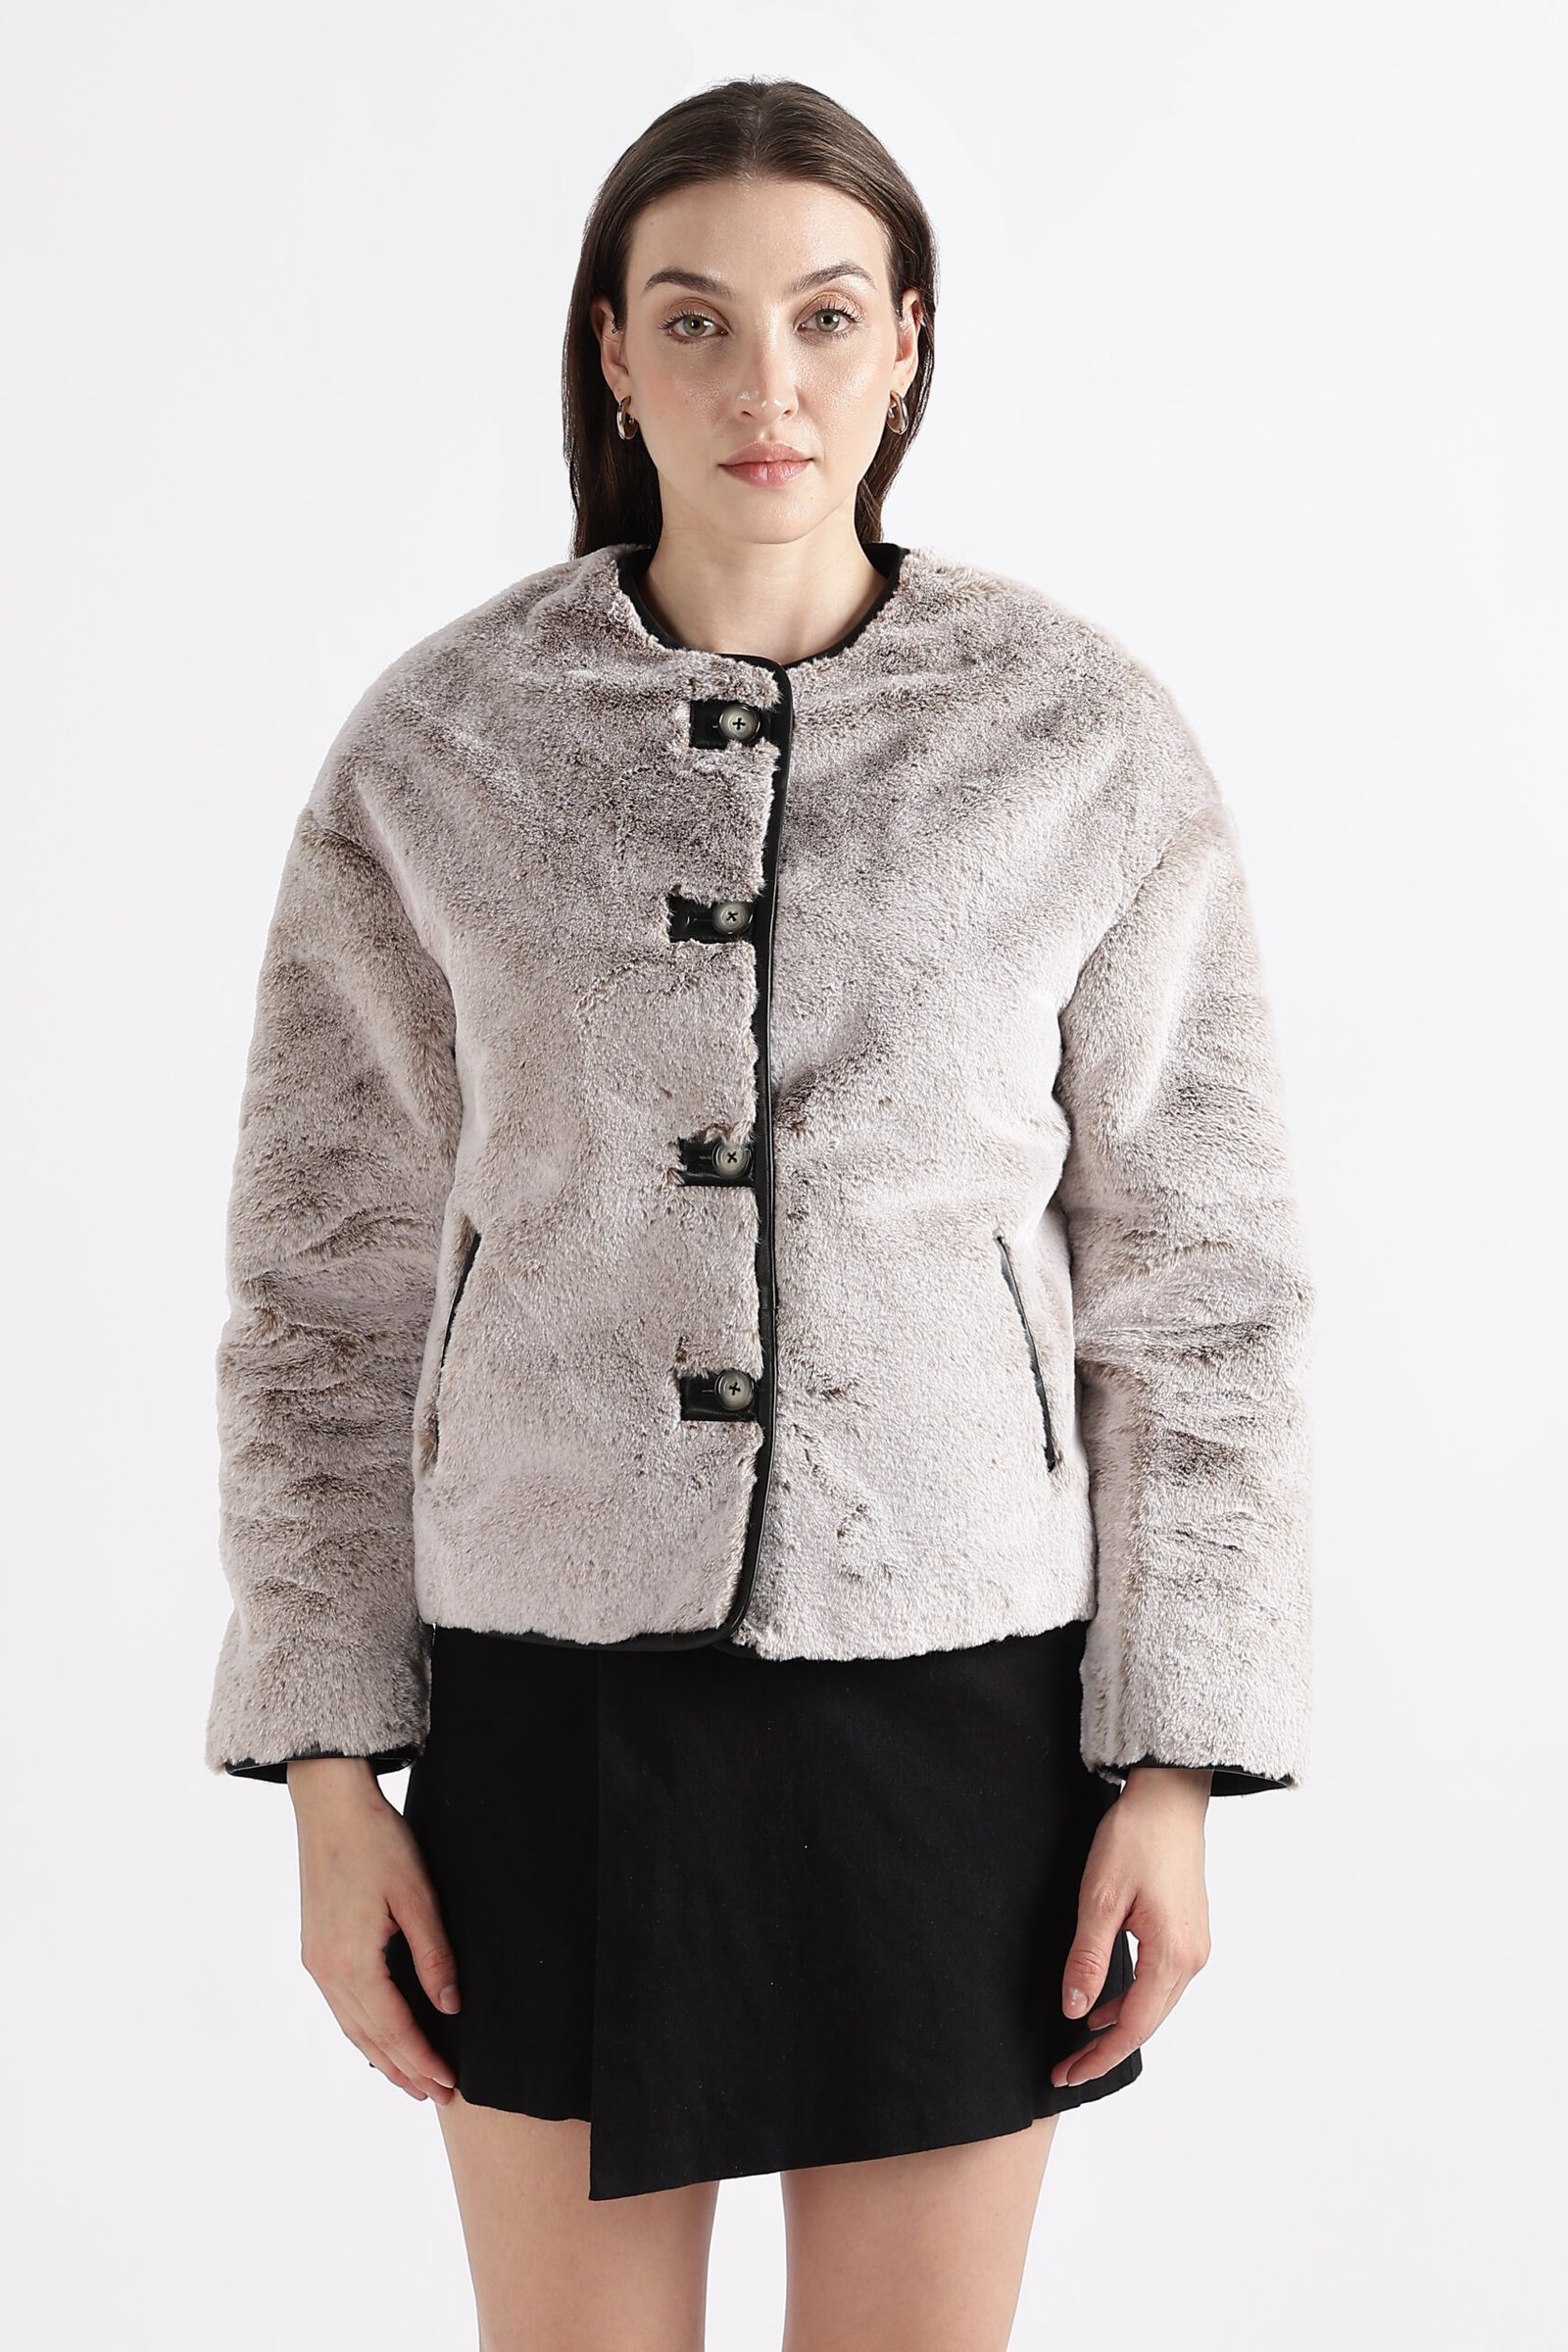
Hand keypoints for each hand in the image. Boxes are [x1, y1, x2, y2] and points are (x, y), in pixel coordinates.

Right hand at [288, 1758, 461, 2102]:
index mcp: (352, 1962)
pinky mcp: (315, 1948)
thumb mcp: (416, 1896)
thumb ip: (433, 1955)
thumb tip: (450, 2005)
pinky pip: (341, 2006)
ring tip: (411, 2080)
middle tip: (437, 2096)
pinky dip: (363, 2031)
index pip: (394, 2029)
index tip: (450, 2083)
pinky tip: (377, 2037)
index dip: (423, 2059)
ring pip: (352, 2027)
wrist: (329, 1805)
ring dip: (382, 2057)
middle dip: (405, 2070)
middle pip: (370, 2038)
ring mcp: (316, 1961)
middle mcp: (327, 1971)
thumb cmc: (377, 1842)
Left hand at [1052, 1765, 1212, 2089]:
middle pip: (1148, 2022)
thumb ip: (1088, 1958)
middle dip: (1106, 2049)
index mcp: (1172, 1954)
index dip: (1098, 2056)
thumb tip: (1076, 2010)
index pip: (1134, 2026)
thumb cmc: (1135, 1838)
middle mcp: (1192, 1958)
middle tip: (1066, 2068)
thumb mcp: (1100, 1898)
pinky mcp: (1190, 1933)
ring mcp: (1196, 1946)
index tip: (1067, 2075)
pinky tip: (1107, 2001)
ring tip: (1080, 2041)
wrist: (1170, 1798)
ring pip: (1156, 2004)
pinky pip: (1161, 1982)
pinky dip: (1133, 1999)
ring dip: (1120, 2024)